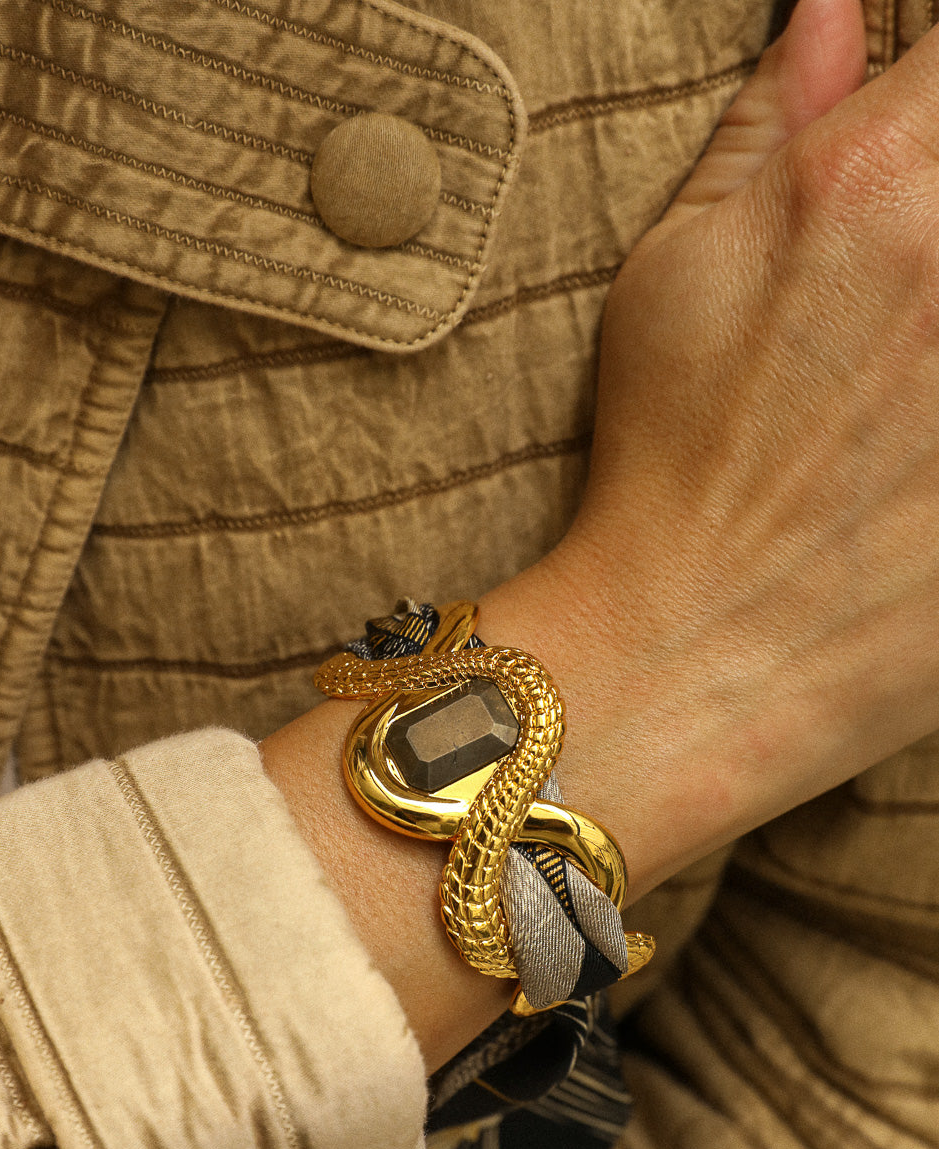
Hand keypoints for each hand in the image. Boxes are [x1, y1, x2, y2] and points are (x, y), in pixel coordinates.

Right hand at [265, 0, 938, 1066]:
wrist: (698, 652)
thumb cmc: (668, 467)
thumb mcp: (677, 276)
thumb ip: (768, 126)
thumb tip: (833, 15)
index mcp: (881, 182)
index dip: (936, 99)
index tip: (916, 153)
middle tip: (901, 303)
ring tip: (902, 372)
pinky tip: (923, 433)